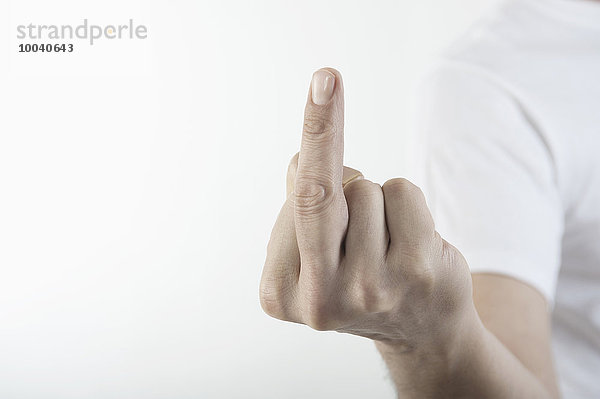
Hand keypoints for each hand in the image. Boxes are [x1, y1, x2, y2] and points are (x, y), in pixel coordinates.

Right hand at [259, 68, 477, 352]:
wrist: (422, 329)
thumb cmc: (357, 277)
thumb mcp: (313, 251)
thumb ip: (301, 204)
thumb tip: (304, 157)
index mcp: (280, 293)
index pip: (290, 205)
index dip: (312, 151)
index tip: (320, 86)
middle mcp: (321, 298)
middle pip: (316, 195)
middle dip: (320, 129)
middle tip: (326, 78)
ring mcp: (371, 289)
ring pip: (366, 189)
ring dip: (373, 198)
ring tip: (382, 240)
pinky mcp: (418, 274)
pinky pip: (402, 193)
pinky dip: (405, 202)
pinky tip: (409, 241)